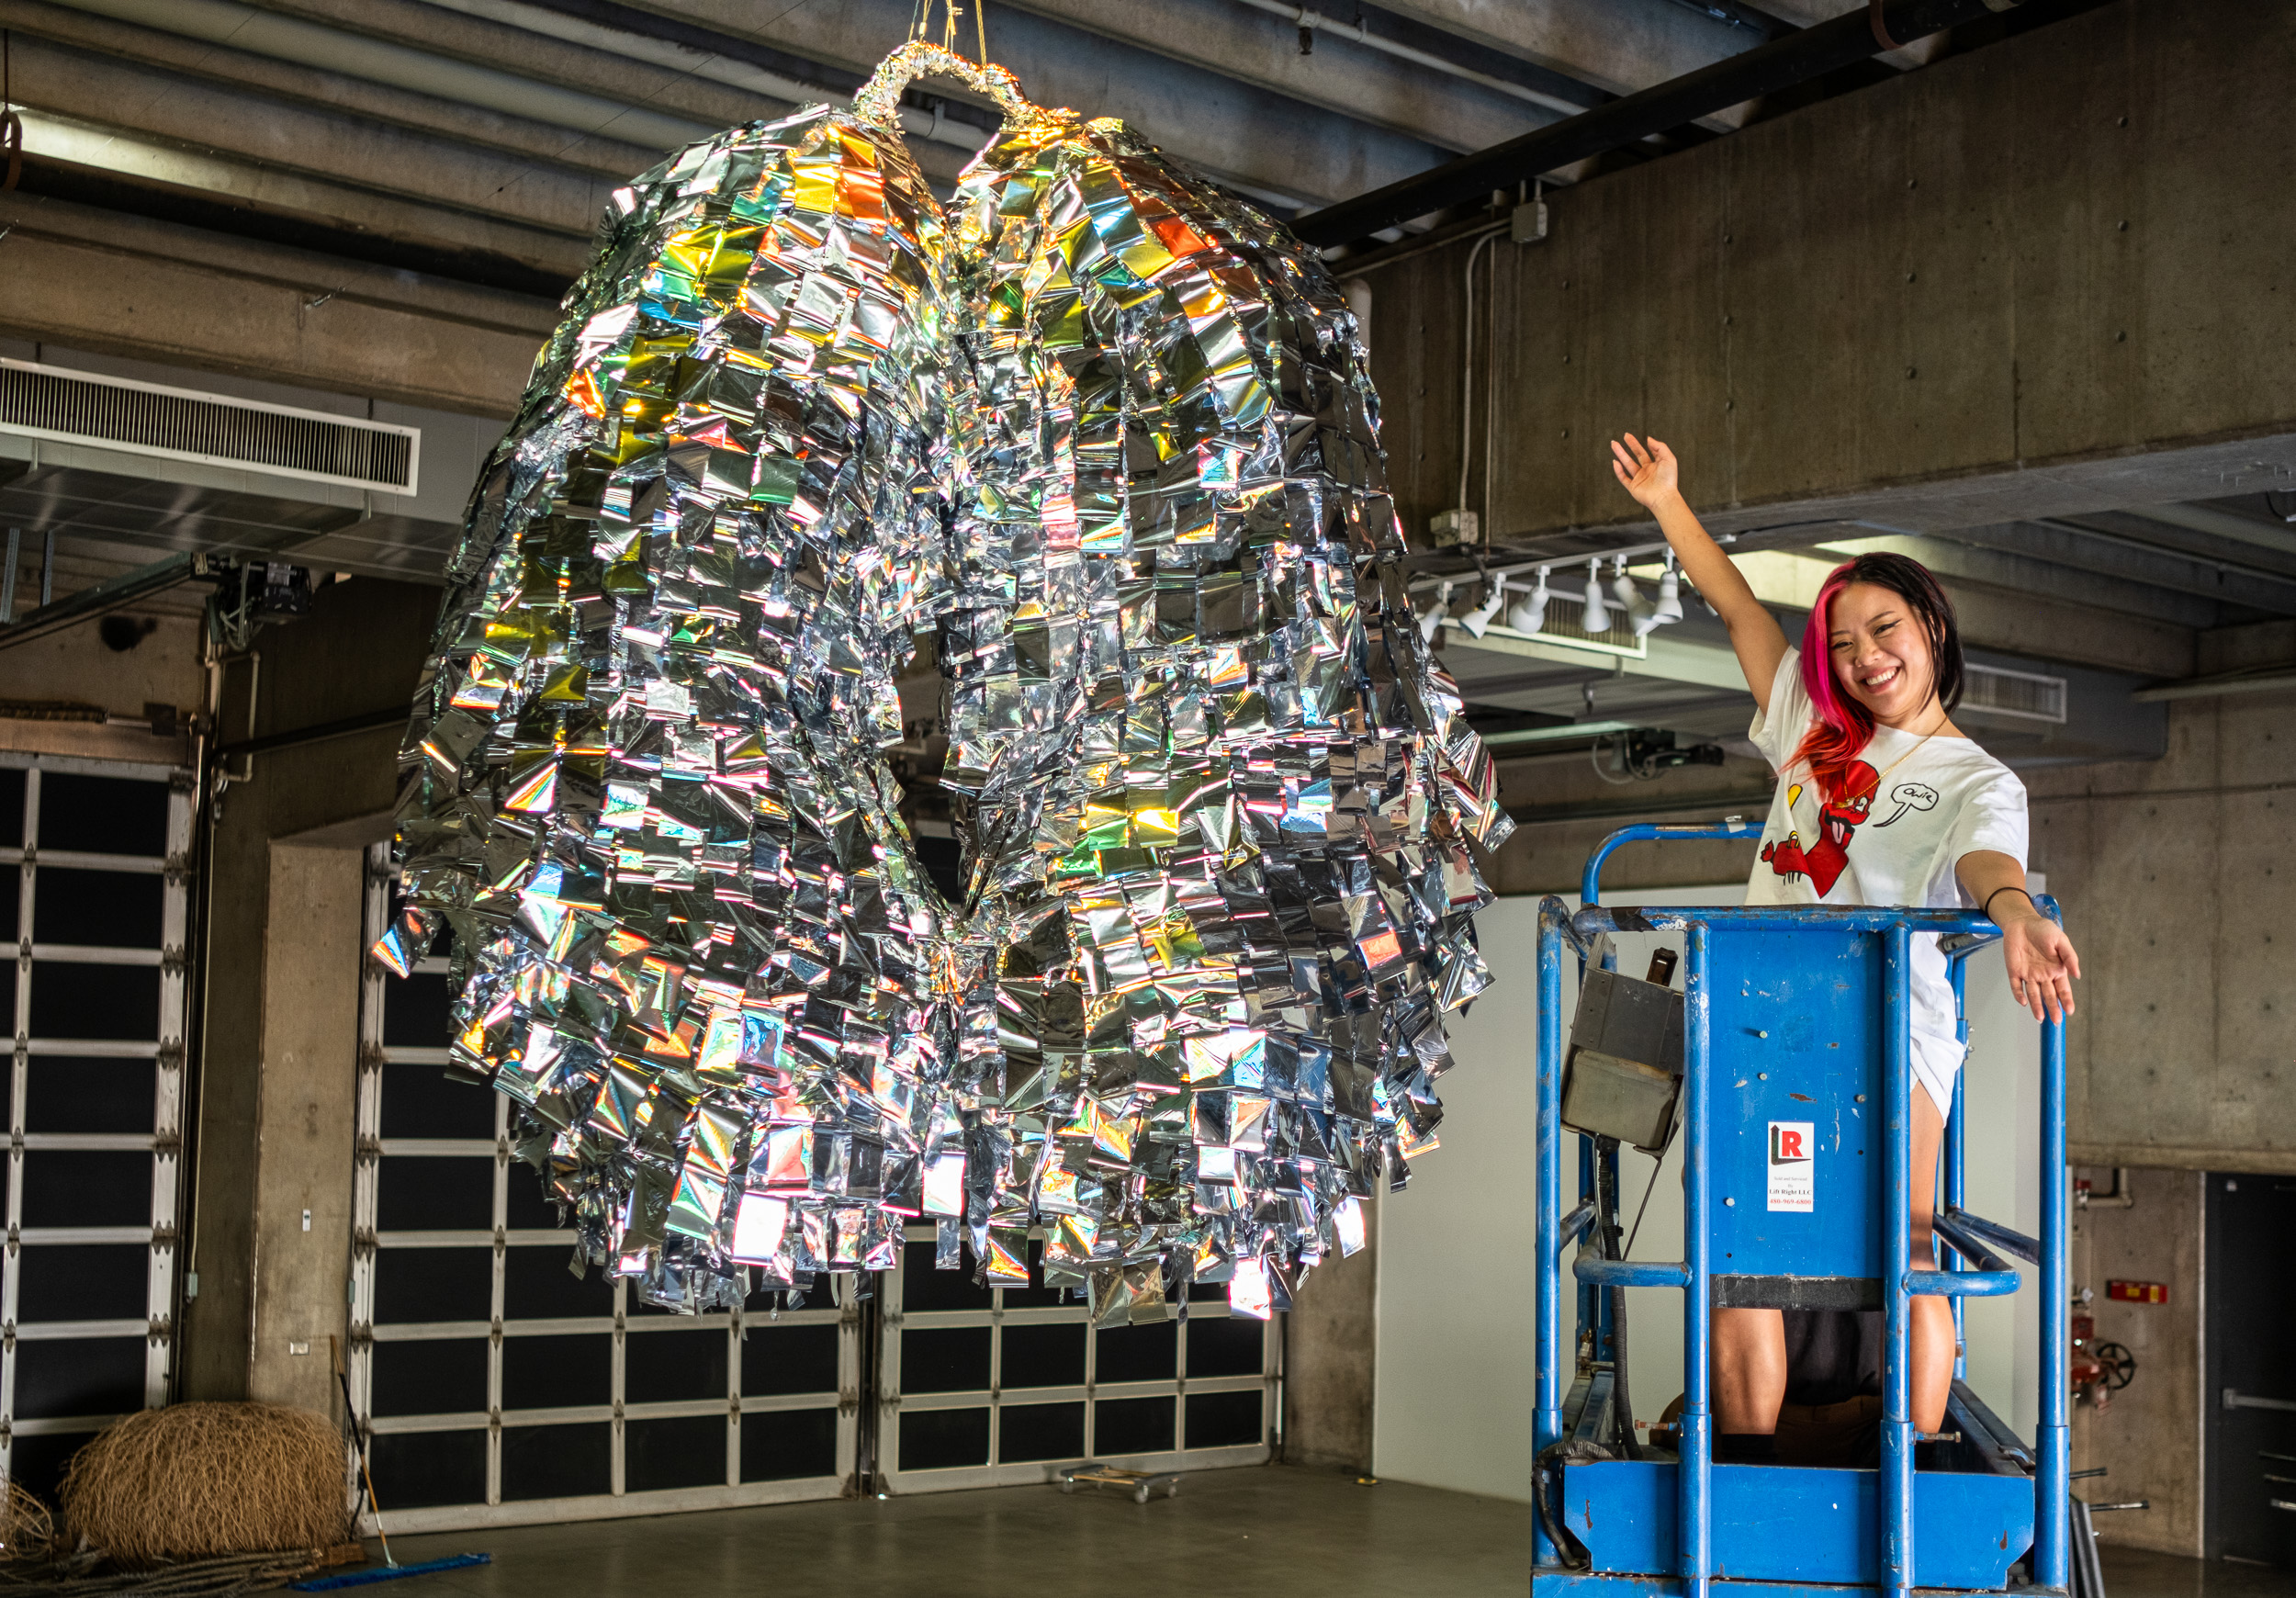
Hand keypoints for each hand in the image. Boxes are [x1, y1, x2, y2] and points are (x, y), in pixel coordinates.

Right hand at [1610, 433, 1680, 510]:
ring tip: (1614, 444)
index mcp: (1655, 465)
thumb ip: (1659, 447)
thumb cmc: (1668, 479)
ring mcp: (1639, 479)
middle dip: (1629, 445)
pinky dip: (1618, 470)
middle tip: (1624, 436)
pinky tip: (1615, 462)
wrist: (1664, 496)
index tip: (1632, 436)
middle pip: (1635, 456)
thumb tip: (1648, 439)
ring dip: (1620, 454)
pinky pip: (1623, 477)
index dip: (1639, 444)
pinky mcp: (1633, 487)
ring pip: (1627, 464)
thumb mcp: (1669, 458)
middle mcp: (1646, 471)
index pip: (1645, 452)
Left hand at [2000, 908, 2080, 1022]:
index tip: (2070, 1011)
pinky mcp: (2014, 971)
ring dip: (2036, 1006)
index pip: (2063, 989)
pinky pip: (2016, 985)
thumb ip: (2070, 957)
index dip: (2067, 1000)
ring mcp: (2029, 974)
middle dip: (2053, 1008)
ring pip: (2033, 994)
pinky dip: (2019, 994)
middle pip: (2049, 995)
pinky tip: (2023, 1002)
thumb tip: (2077, 975)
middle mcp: (2043, 976)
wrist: (2022, 922)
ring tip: (2040, 1018)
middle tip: (2057, 1021)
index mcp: (2057, 970)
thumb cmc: (2044, 930)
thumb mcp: (2061, 941)